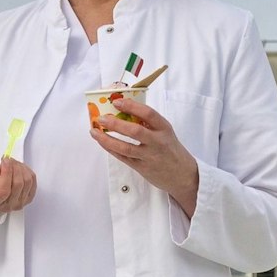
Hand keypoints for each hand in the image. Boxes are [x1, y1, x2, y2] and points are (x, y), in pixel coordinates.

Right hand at [0, 157, 36, 214]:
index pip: (3, 190)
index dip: (6, 173)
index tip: (4, 160)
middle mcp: (7, 206)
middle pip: (18, 184)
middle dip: (13, 166)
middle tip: (6, 159)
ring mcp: (20, 203)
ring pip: (27, 180)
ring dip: (20, 167)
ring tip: (11, 164)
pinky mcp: (29, 197)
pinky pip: (33, 179)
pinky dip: (26, 170)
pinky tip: (17, 169)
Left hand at [91, 96, 198, 210]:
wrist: (182, 174)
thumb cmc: (170, 149)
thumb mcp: (164, 132)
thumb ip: (148, 123)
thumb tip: (124, 110)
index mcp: (164, 128)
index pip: (148, 113)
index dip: (131, 106)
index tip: (117, 102)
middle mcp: (157, 142)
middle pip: (135, 131)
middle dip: (115, 124)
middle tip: (101, 118)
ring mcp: (149, 156)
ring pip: (125, 147)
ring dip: (107, 139)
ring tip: (94, 132)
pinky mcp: (142, 168)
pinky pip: (123, 157)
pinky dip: (111, 149)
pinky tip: (102, 142)